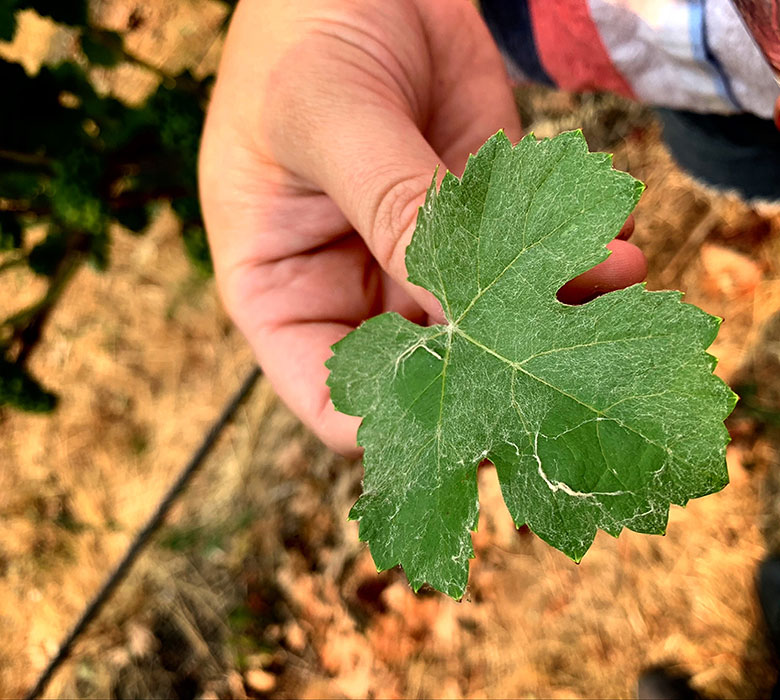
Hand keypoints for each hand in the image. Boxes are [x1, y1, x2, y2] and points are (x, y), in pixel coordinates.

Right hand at [199, 0, 645, 454]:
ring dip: (550, 313)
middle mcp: (348, 289)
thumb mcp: (330, 114)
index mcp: (280, 289)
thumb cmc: (303, 31)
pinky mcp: (476, 222)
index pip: (327, 393)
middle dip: (494, 371)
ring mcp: (416, 259)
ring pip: (486, 326)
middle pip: (420, 372)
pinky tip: (613, 242)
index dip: (393, 424)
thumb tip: (462, 310)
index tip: (476, 420)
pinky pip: (525, 265)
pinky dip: (573, 263)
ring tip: (610, 275)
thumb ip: (392, 206)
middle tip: (565, 361)